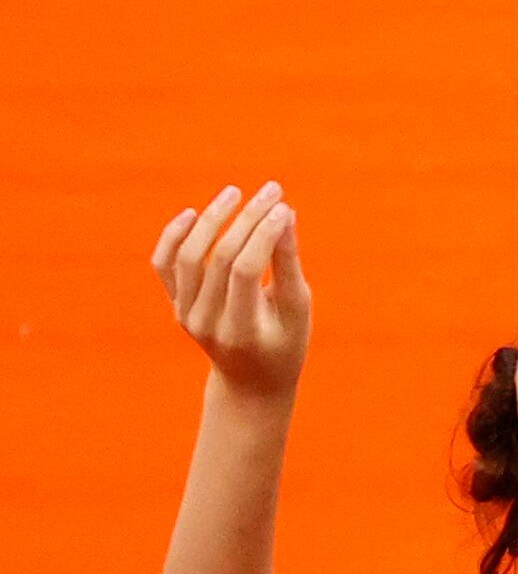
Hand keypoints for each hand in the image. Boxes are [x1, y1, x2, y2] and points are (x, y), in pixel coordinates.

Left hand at [152, 182, 311, 395]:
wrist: (250, 382)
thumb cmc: (285, 345)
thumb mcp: (297, 311)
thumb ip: (288, 265)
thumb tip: (283, 213)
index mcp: (241, 330)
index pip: (246, 270)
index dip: (264, 235)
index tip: (284, 207)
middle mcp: (205, 322)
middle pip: (218, 258)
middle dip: (247, 219)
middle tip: (272, 190)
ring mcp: (184, 313)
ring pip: (189, 255)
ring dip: (211, 219)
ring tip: (235, 192)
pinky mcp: (175, 304)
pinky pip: (164, 263)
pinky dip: (174, 236)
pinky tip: (193, 213)